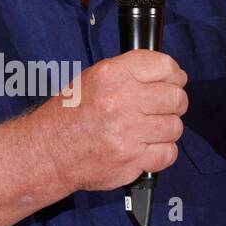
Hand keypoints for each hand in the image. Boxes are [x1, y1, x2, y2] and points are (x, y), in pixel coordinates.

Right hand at [40, 49, 188, 193]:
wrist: (49, 152)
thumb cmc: (70, 115)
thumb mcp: (93, 79)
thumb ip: (130, 73)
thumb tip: (169, 75)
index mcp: (112, 75)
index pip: (164, 66)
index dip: (174, 74)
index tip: (174, 81)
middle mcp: (121, 101)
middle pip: (175, 97)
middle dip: (174, 103)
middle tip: (164, 108)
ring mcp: (127, 133)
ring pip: (175, 127)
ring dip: (166, 129)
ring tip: (149, 130)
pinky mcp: (131, 160)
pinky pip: (168, 153)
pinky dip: (162, 152)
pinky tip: (146, 148)